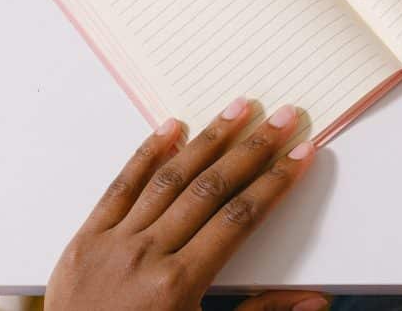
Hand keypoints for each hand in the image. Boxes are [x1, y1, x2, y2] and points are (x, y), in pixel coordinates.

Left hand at [45, 100, 325, 310]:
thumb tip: (314, 302)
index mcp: (180, 285)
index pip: (241, 218)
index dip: (276, 182)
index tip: (300, 154)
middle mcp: (147, 255)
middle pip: (212, 188)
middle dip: (254, 148)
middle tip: (283, 118)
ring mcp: (114, 242)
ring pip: (170, 177)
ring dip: (209, 139)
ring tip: (238, 109)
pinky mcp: (86, 239)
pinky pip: (120, 186)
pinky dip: (147, 154)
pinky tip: (171, 128)